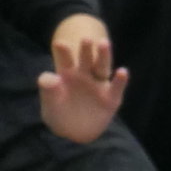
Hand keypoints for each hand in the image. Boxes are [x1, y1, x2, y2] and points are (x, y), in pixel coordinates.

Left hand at [39, 25, 128, 144]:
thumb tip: (52, 77)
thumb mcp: (50, 104)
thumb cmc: (58, 113)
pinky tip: (122, 72)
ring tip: (103, 43)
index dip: (63, 52)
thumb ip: (48, 90)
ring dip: (103, 55)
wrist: (73, 132)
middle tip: (85, 38)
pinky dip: (120, 81)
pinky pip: (116, 88)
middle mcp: (85, 75)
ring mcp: (99, 85)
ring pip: (102, 67)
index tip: (59, 44)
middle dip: (85, 49)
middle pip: (86, 59)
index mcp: (68, 73)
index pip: (65, 59)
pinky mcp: (111, 99)